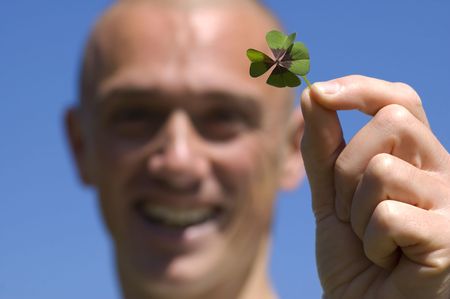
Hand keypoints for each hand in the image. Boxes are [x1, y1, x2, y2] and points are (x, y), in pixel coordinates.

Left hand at [301, 75, 449, 298]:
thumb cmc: (354, 252)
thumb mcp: (330, 194)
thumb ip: (322, 147)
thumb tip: (311, 94)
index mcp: (414, 156)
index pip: (398, 100)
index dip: (360, 89)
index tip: (319, 92)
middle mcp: (440, 169)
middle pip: (390, 122)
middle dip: (347, 166)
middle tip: (349, 209)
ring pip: (383, 169)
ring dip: (357, 210)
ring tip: (371, 239)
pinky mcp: (448, 235)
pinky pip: (388, 214)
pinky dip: (372, 242)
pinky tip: (388, 259)